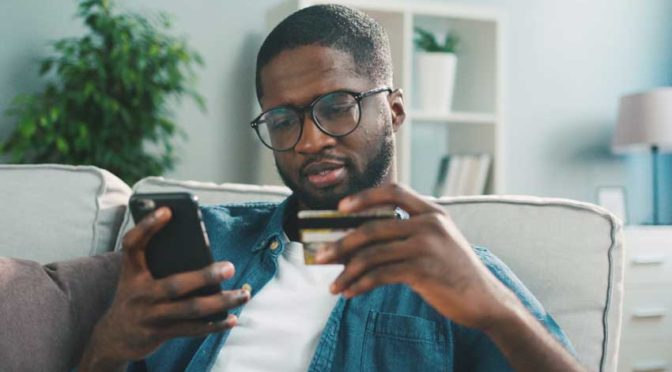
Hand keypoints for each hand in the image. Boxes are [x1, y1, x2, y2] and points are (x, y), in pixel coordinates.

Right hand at [79, 207, 249, 369]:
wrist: (112, 338)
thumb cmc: (135, 297)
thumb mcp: (136, 278)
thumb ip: (158, 263)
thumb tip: (201, 253)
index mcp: (132, 272)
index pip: (133, 245)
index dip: (147, 227)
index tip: (168, 210)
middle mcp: (140, 293)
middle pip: (176, 284)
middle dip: (205, 276)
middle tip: (230, 267)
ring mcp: (150, 316)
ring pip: (191, 309)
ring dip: (221, 302)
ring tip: (244, 294)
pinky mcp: (160, 334)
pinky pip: (192, 329)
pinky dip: (214, 325)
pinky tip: (232, 318)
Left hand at [315, 184, 516, 329]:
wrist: (485, 300)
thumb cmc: (454, 272)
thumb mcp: (438, 241)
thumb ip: (408, 233)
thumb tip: (359, 240)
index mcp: (432, 212)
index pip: (394, 191)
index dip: (364, 197)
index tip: (341, 207)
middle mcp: (429, 224)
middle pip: (372, 227)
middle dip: (341, 243)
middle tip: (320, 256)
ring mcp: (426, 247)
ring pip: (372, 254)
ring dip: (347, 272)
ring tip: (334, 285)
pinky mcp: (422, 271)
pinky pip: (380, 275)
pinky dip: (360, 285)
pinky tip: (350, 293)